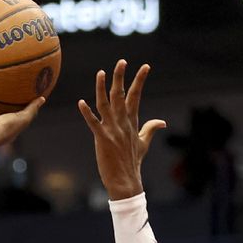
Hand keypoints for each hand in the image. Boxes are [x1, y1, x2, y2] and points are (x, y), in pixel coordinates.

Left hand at [78, 60, 165, 200]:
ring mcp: (112, 130)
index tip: (145, 66)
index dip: (140, 81)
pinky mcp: (102, 139)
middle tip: (121, 61)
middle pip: (121, 96)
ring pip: (106, 105)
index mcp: (132, 122)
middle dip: (120, 78)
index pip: (136, 96)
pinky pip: (93, 123)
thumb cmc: (133, 163)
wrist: (126, 181)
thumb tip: (162, 122)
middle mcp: (122, 123)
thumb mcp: (143, 144)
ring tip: (101, 73)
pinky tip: (81, 102)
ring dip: (102, 89)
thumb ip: (150, 129)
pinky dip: (87, 113)